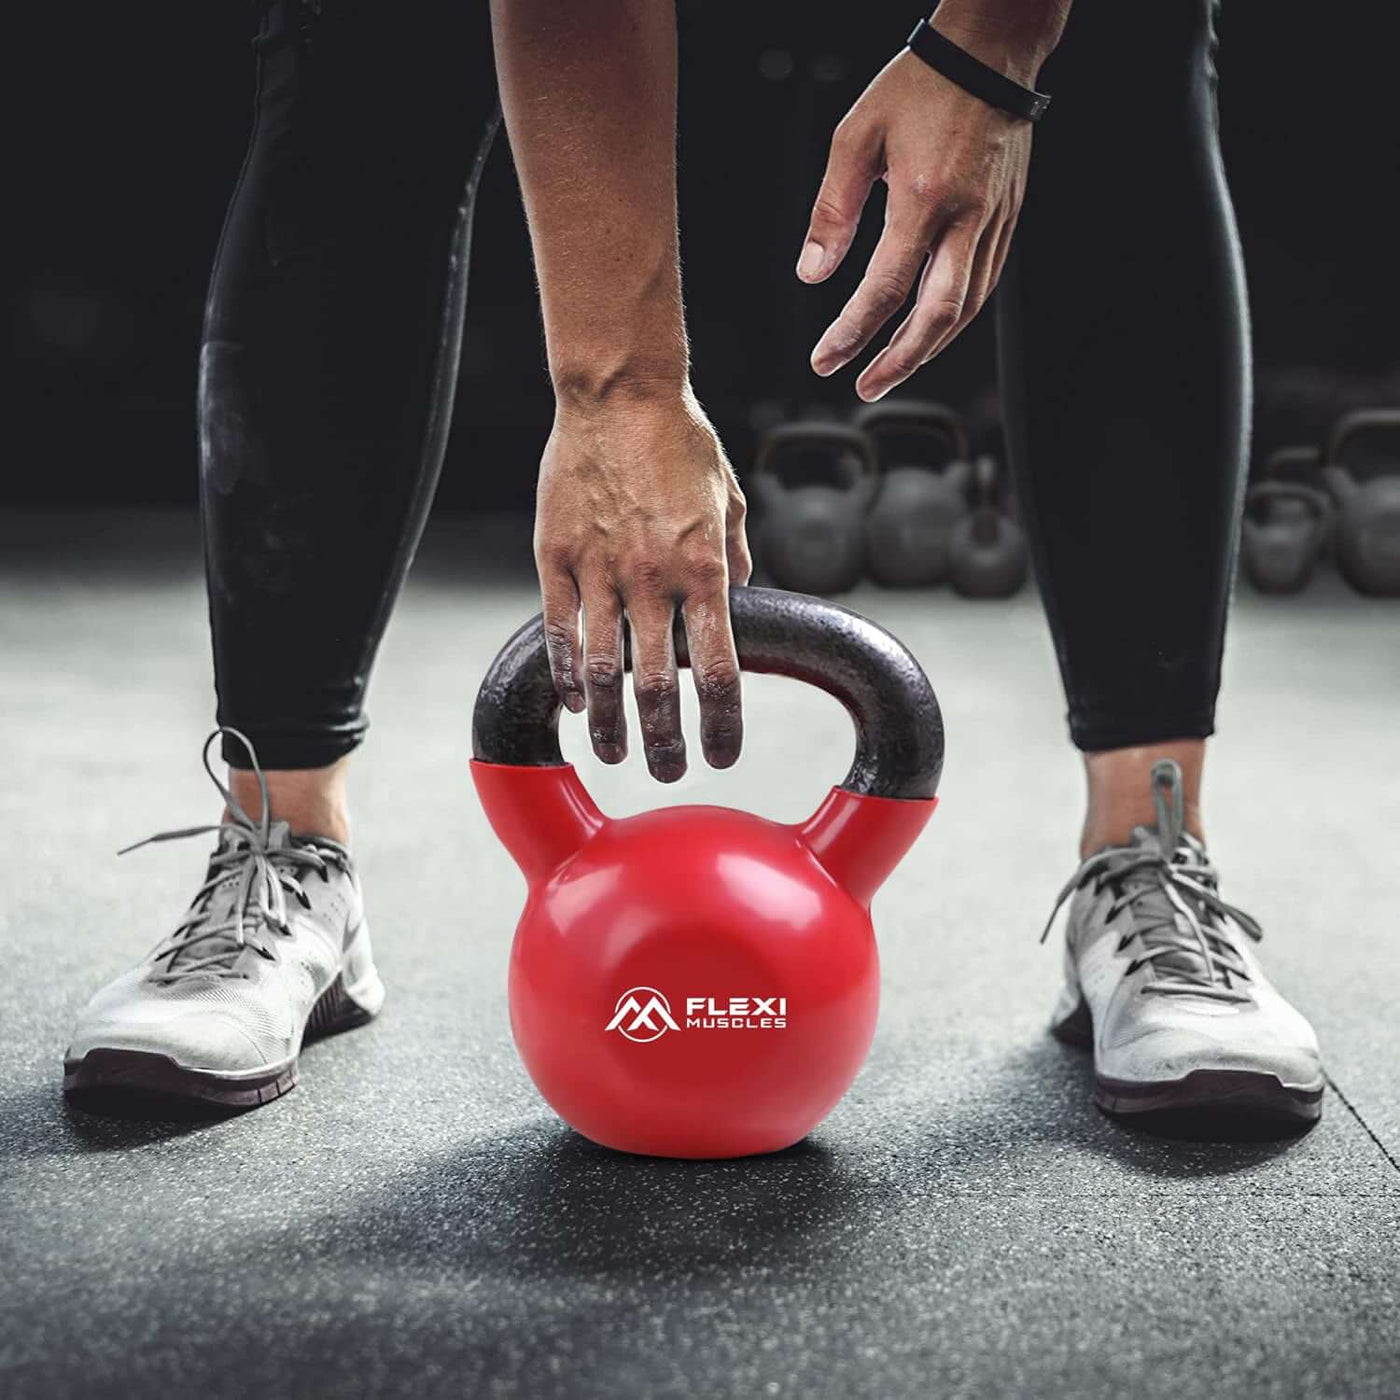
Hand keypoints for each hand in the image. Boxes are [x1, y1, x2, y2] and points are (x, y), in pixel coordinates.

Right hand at [534, 388, 752, 781]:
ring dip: (609, 721)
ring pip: (602, 667)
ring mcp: (599, 568)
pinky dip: (567, 671)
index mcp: (706, 568)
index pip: (718, 669)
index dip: (721, 723)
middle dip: (665, 740)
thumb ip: (737, 558)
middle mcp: (653, 577)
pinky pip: (561, 629)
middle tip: (667, 770)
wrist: (619, 392)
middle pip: (657, 684)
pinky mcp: (555, 556)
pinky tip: (574, 699)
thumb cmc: (682, 442)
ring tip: (614, 752)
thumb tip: (740, 601)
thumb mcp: (728, 500)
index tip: (722, 756)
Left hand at [797, 24, 1040, 400]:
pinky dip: (952, 318)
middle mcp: (965, 217)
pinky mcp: (1007, 220)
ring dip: (927, 348)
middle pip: (938, 315)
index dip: (853, 332)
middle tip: (865, 388)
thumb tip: (811, 274)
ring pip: (966, 308)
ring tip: (890, 369)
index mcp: (922, 197)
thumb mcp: (855, 137)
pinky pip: (981, 284)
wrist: (990, 52)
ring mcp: (993, 221)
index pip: (885, 287)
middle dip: (900, 361)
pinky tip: (926, 331)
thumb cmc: (918, 87)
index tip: (825, 360)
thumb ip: (831, 210)